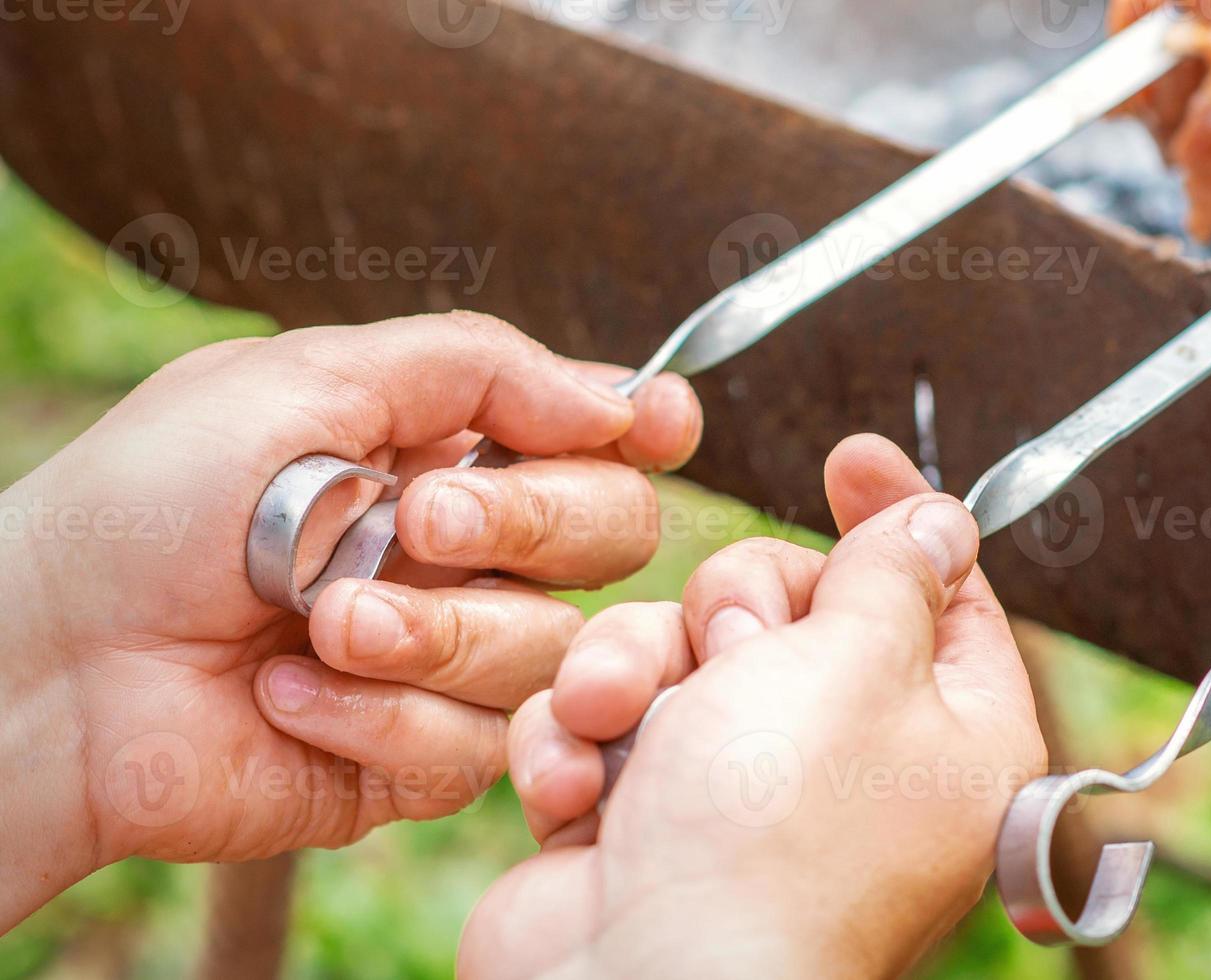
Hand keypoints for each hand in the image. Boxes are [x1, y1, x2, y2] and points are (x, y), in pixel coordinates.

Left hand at [0, 312, 701, 925]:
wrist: (56, 667)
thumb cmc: (149, 509)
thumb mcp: (303, 381)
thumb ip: (474, 366)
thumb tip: (624, 399)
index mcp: (446, 448)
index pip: (600, 436)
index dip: (649, 426)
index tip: (659, 423)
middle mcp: (469, 553)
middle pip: (618, 533)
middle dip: (530, 524)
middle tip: (418, 523)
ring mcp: (451, 658)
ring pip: (552, 648)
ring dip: (431, 634)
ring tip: (314, 624)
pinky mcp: (419, 759)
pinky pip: (478, 744)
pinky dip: (378, 717)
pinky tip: (288, 697)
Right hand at [458, 436, 1046, 978]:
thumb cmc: (768, 838)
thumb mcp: (855, 660)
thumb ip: (891, 574)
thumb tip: (938, 522)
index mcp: (953, 734)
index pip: (945, 592)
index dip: (895, 517)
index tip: (849, 458)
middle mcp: (856, 766)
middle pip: (793, 606)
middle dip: (730, 611)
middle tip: (727, 654)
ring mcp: (744, 799)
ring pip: (679, 657)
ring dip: (633, 677)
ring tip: (618, 730)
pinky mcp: (643, 825)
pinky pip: (606, 726)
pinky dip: (581, 749)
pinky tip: (580, 795)